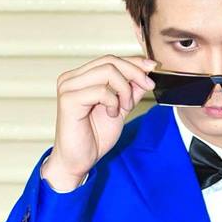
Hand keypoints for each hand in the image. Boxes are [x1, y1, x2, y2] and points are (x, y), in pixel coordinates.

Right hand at [49, 53, 157, 181]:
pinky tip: (111, 114)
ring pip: (107, 71)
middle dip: (134, 73)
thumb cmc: (93, 138)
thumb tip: (145, 74)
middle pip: (110, 61)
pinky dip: (113, 102)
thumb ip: (129, 91)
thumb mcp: (119, 109)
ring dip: (124, 90)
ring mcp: (68, 87)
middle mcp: (72, 79)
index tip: (152, 68)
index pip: (110, 60)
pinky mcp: (69, 99)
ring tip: (124, 107)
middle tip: (147, 87)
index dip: (133, 61)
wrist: (78, 161)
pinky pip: (101, 90)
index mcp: (81, 78)